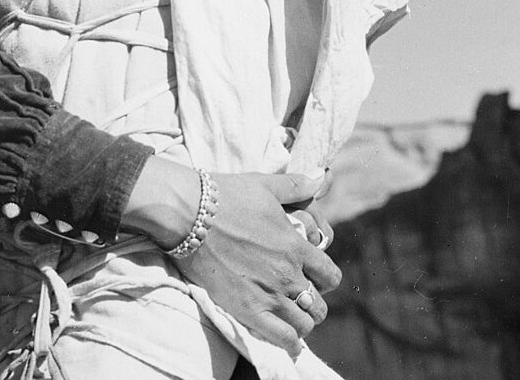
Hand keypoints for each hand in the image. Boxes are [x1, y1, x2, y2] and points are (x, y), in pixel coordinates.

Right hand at [171, 173, 341, 352]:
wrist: (189, 213)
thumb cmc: (225, 196)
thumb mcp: (264, 185)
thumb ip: (296, 186)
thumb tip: (320, 177)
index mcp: (295, 246)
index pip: (330, 275)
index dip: (324, 278)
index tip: (313, 277)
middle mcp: (288, 273)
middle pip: (318, 304)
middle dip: (313, 303)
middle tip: (298, 298)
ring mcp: (269, 294)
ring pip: (304, 324)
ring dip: (300, 322)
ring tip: (288, 317)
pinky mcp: (247, 309)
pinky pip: (281, 338)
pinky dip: (289, 342)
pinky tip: (286, 340)